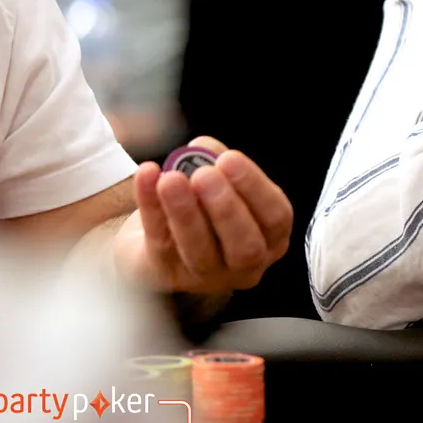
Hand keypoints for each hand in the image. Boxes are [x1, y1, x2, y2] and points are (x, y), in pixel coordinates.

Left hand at [111, 137, 291, 295]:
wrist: (161, 241)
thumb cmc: (206, 211)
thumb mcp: (224, 186)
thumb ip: (219, 165)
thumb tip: (204, 148)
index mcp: (270, 238)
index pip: (275, 218)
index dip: (254, 188)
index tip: (229, 159)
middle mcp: (244, 263)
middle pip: (244, 246)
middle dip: (226, 208)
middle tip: (205, 175)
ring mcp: (205, 274)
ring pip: (199, 250)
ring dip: (185, 211)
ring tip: (171, 179)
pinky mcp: (165, 272)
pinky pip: (158, 239)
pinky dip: (151, 206)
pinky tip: (147, 177)